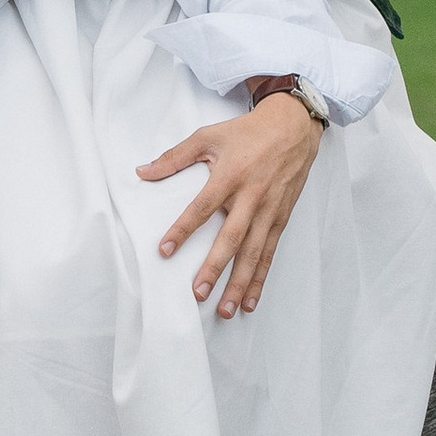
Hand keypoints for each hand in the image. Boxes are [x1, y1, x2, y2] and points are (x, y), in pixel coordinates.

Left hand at [137, 92, 320, 316]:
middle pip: (232, 238)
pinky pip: (269, 253)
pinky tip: (251, 300)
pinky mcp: (281, 219)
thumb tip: (142, 172)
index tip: (165, 251)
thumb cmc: (247, 133)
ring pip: (254, 253)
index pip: (202, 207)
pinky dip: (260, 278)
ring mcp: (269, 210)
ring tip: (225, 309)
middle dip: (215, 267)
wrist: (293, 127)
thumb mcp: (208, 136)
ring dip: (240, 283)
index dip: (183, 229)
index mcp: (231, 175)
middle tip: (198, 293)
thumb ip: (174, 157)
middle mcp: (252, 196)